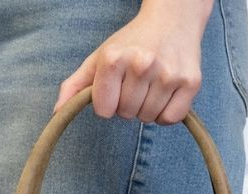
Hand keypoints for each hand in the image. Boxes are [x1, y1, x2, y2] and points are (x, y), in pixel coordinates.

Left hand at [53, 0, 212, 124]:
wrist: (174, 19)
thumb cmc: (131, 42)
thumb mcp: (99, 58)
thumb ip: (75, 85)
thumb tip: (57, 113)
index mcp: (114, 58)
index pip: (104, 110)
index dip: (108, 103)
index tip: (116, 86)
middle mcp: (142, 64)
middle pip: (126, 115)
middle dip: (128, 104)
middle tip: (137, 82)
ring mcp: (168, 74)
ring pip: (148, 119)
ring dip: (147, 108)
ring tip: (151, 84)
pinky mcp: (190, 83)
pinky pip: (169, 119)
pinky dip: (166, 113)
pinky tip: (165, 92)